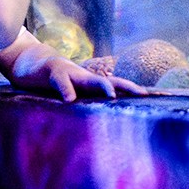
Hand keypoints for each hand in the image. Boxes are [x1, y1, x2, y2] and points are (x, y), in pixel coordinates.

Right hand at [27, 54, 146, 101]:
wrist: (31, 61)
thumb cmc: (56, 83)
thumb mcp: (73, 96)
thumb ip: (86, 107)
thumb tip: (102, 127)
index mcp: (93, 85)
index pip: (119, 88)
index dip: (136, 93)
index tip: (157, 100)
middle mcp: (86, 78)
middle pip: (112, 81)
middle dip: (129, 87)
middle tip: (144, 96)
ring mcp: (71, 73)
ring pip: (90, 79)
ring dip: (102, 86)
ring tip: (112, 96)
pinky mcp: (52, 73)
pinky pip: (60, 81)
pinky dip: (66, 90)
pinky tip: (69, 100)